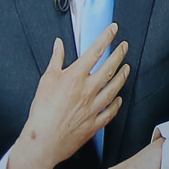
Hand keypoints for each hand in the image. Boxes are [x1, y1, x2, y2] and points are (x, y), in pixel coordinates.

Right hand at [4, 29, 128, 168]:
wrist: (43, 140)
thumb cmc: (42, 111)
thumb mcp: (46, 80)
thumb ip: (56, 60)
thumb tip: (59, 45)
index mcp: (75, 77)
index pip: (95, 51)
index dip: (106, 37)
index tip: (113, 29)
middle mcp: (88, 90)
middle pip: (110, 67)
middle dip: (119, 53)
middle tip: (124, 46)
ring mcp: (95, 106)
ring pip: (115, 87)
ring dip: (122, 75)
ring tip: (126, 68)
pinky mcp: (96, 122)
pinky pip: (111, 110)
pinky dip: (117, 102)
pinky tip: (118, 97)